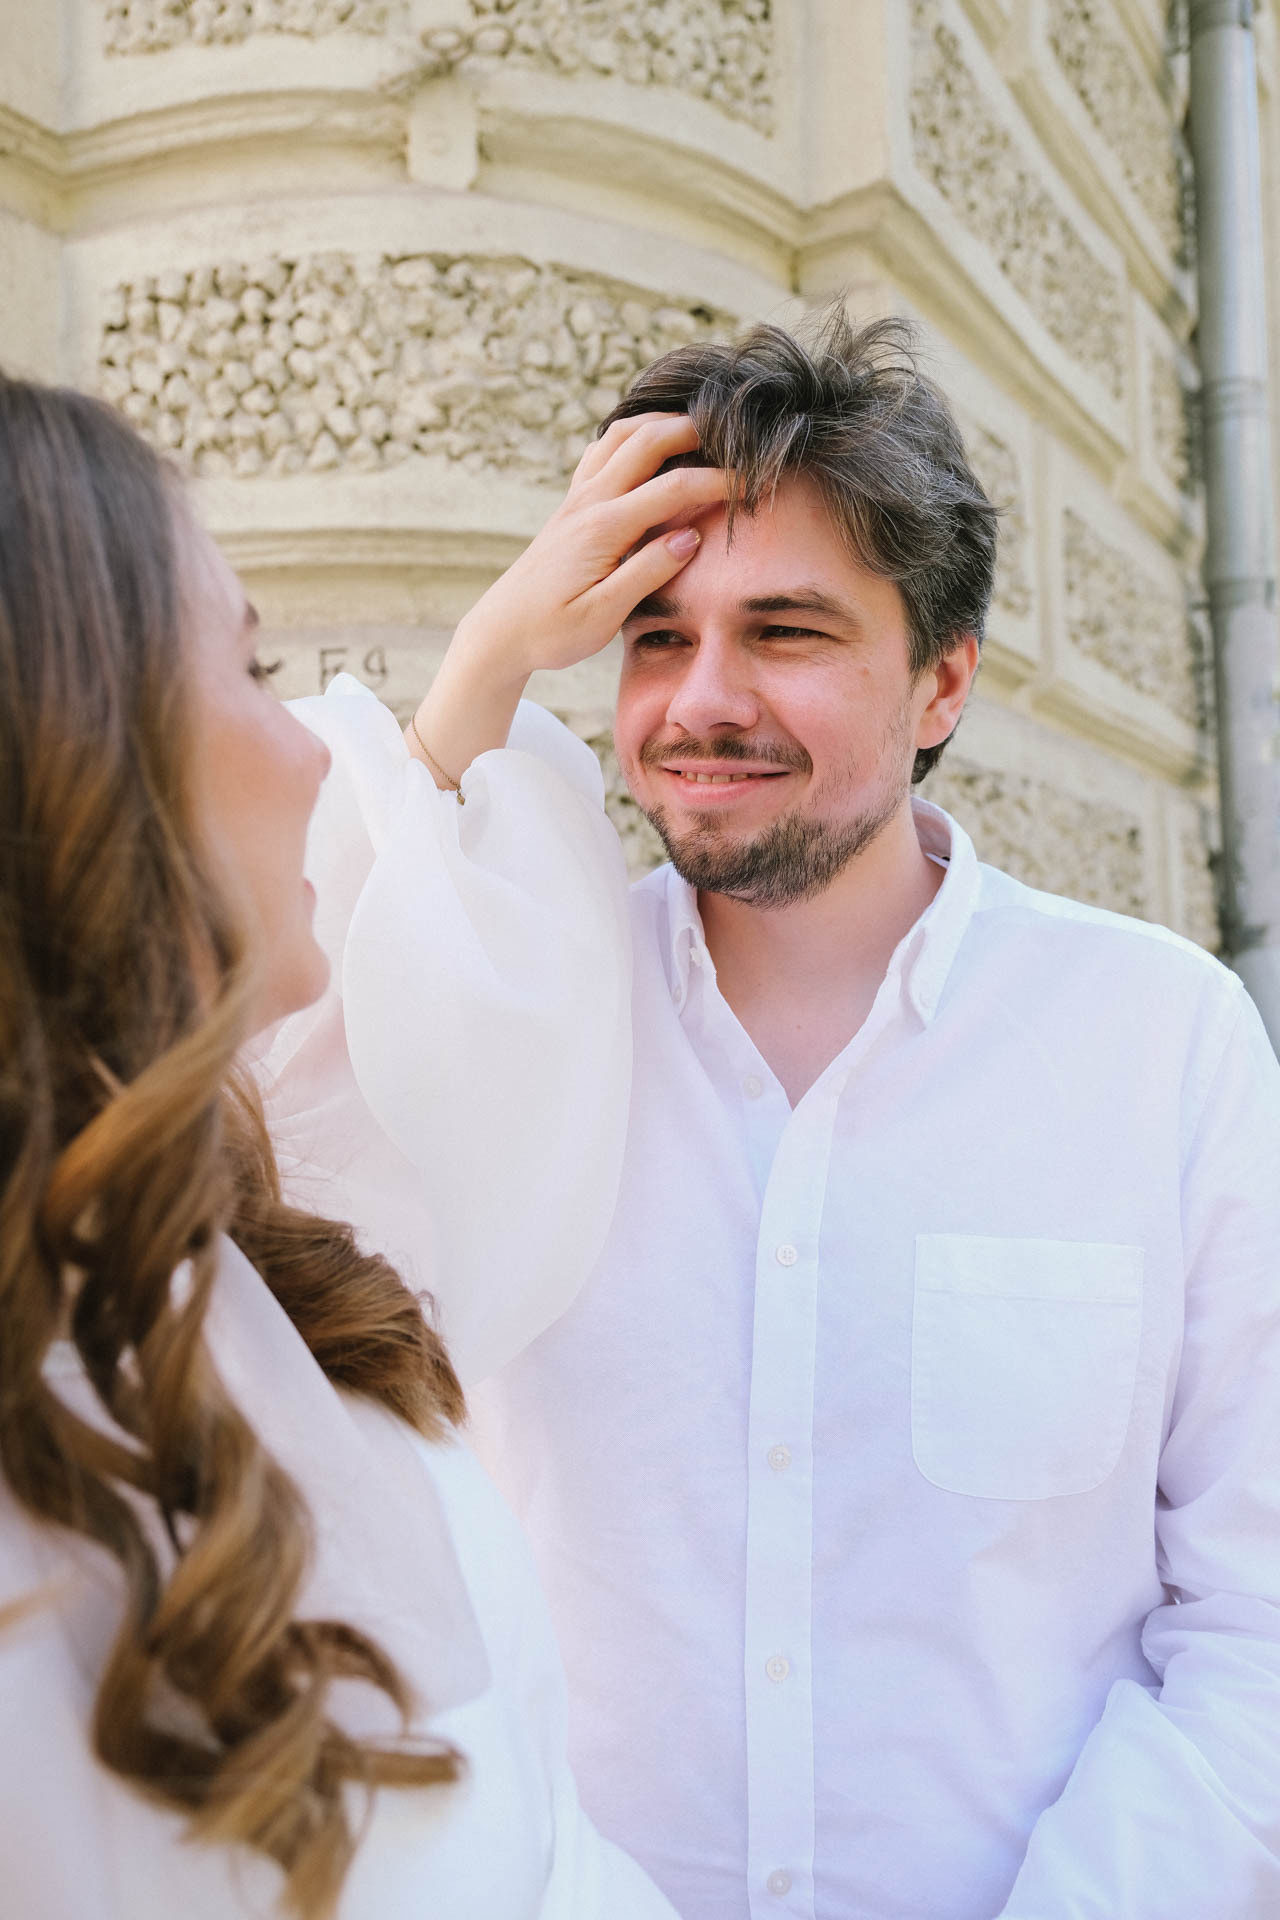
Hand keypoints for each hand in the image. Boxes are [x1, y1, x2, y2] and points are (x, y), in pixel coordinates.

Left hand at [452, 413, 726, 680]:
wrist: (500, 631)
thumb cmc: (551, 632)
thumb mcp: (601, 616)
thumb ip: (646, 573)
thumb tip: (690, 537)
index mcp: (603, 529)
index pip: (673, 489)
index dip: (719, 482)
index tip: (757, 484)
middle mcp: (589, 502)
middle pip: (647, 439)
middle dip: (696, 429)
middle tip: (737, 436)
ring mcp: (577, 498)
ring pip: (622, 433)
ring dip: (662, 421)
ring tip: (701, 429)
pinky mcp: (572, 503)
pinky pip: (603, 449)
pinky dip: (634, 433)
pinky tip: (654, 443)